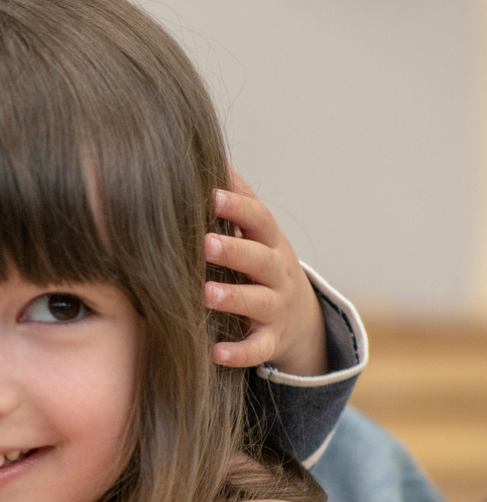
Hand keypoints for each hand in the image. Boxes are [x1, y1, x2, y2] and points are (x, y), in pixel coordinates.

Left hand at [209, 172, 326, 378]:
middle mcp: (276, 272)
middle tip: (203, 243)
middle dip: (232, 250)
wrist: (299, 315)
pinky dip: (240, 352)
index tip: (208, 195)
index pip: (257, 218)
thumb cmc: (260, 260)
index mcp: (269, 240)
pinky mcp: (272, 339)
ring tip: (205, 294)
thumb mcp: (255, 230)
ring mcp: (276, 307)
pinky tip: (216, 353)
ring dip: (233, 297)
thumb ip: (235, 195)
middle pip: (259, 259)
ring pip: (258, 302)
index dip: (235, 207)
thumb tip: (209, 149)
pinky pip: (259, 348)